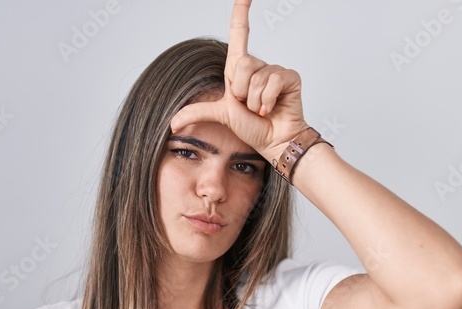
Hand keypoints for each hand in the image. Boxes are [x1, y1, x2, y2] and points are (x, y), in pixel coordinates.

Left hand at [169, 0, 308, 165]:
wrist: (273, 142)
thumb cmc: (252, 128)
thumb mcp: (221, 115)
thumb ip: (198, 112)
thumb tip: (171, 124)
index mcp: (240, 69)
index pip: (240, 32)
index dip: (241, 11)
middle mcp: (258, 66)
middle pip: (242, 64)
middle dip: (240, 92)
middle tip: (248, 106)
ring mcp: (275, 70)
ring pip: (256, 78)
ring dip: (254, 101)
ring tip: (261, 109)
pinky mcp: (289, 77)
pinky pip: (272, 82)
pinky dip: (267, 100)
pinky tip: (271, 108)